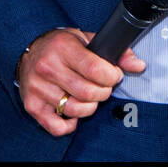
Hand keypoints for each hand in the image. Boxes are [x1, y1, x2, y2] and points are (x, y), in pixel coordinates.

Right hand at [17, 27, 146, 135]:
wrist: (29, 53)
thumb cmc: (60, 47)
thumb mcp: (86, 40)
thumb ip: (115, 53)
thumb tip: (138, 65)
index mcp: (62, 47)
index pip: (95, 70)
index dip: (112, 77)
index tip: (113, 75)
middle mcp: (47, 67)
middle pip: (88, 93)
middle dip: (103, 93)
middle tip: (102, 87)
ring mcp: (38, 87)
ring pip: (76, 110)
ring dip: (89, 107)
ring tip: (88, 97)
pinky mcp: (32, 105)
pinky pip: (58, 126)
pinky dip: (70, 124)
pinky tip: (72, 111)